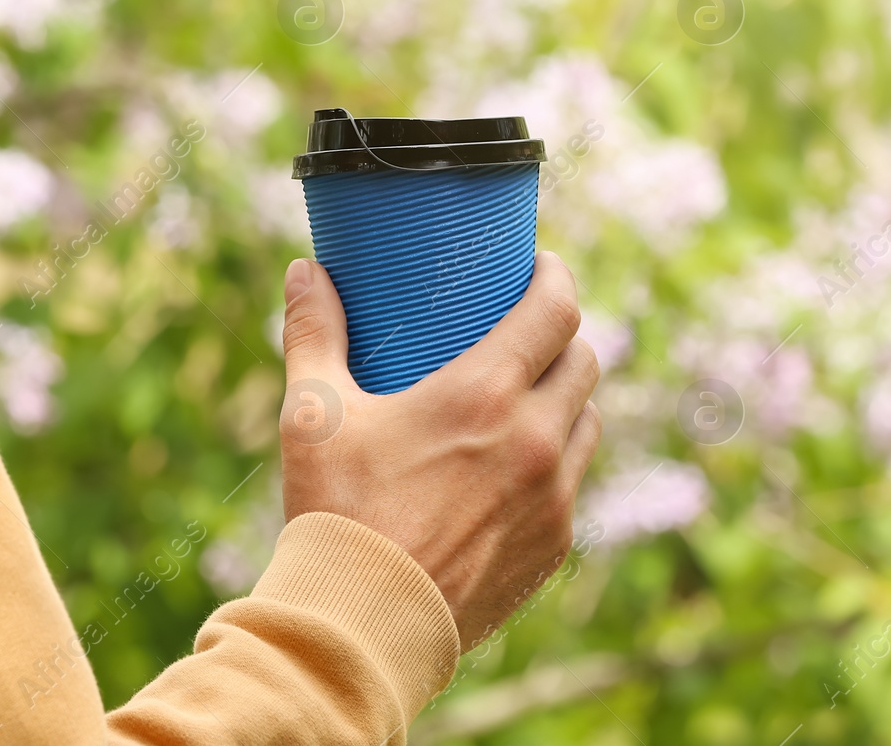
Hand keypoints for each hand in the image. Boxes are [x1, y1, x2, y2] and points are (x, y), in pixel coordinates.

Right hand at [278, 251, 601, 649]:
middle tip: (524, 329)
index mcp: (484, 394)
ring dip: (564, 398)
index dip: (555, 277)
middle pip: (584, 360)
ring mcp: (552, 496)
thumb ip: (313, 333)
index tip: (539, 266)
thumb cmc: (336, 510)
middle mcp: (535, 439)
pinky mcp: (551, 545)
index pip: (556, 310)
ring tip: (525, 395)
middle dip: (561, 335)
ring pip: (587, 422)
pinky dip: (554, 458)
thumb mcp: (314, 414)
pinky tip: (514, 463)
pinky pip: (572, 481)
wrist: (363, 624)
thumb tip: (302, 272)